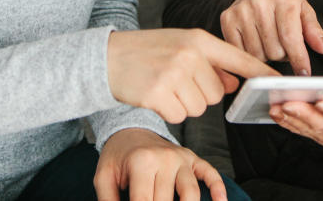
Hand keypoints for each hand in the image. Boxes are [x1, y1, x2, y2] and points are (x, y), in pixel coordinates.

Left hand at [95, 128, 227, 200]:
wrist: (131, 130)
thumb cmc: (118, 157)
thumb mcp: (103, 177)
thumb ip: (108, 200)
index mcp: (142, 162)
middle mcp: (165, 158)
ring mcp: (182, 158)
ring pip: (191, 192)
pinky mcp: (193, 159)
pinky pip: (210, 174)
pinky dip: (218, 189)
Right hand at [107, 28, 275, 123]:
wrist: (108, 57)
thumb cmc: (149, 52)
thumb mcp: (182, 47)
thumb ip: (211, 63)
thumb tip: (235, 84)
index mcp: (199, 39)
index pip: (238, 58)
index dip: (259, 72)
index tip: (278, 81)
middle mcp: (190, 55)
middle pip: (218, 92)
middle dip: (201, 93)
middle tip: (178, 80)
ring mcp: (174, 74)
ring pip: (200, 107)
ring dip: (184, 103)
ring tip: (165, 85)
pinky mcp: (159, 93)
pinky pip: (179, 116)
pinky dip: (168, 111)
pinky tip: (155, 95)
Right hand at [220, 0, 322, 74]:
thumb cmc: (283, 1)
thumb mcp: (303, 9)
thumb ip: (313, 30)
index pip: (290, 37)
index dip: (299, 59)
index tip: (304, 73)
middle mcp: (259, 2)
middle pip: (274, 50)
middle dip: (282, 54)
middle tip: (282, 44)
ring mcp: (241, 10)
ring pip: (258, 55)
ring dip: (267, 55)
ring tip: (269, 41)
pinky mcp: (227, 19)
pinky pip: (240, 52)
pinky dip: (251, 54)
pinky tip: (255, 42)